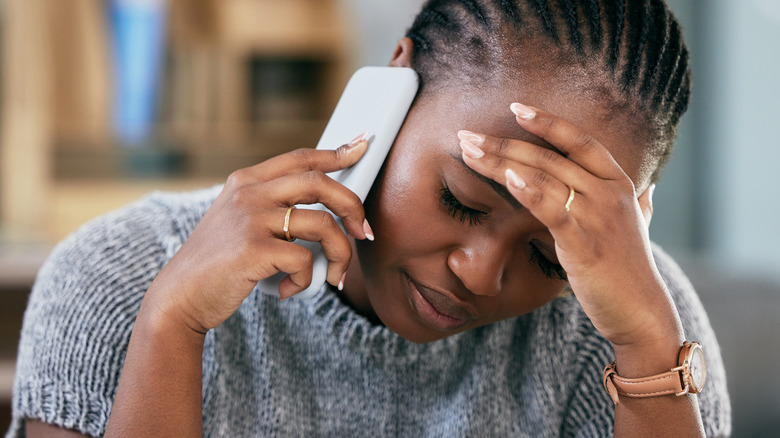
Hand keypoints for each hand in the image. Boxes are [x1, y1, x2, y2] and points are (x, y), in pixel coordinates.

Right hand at [145, 134, 372, 333]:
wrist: (179, 297)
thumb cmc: (219, 264)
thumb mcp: (240, 222)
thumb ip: (273, 208)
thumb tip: (328, 211)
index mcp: (246, 181)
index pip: (301, 158)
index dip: (336, 152)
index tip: (362, 146)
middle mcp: (249, 193)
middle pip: (320, 183)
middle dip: (353, 206)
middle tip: (363, 232)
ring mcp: (250, 219)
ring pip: (323, 225)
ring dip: (340, 255)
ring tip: (335, 277)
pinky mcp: (252, 249)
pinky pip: (304, 262)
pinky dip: (306, 281)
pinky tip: (288, 290)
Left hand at [457, 104, 681, 349]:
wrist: (641, 312)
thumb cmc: (631, 269)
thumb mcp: (641, 226)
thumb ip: (641, 201)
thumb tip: (651, 183)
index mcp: (619, 183)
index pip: (579, 140)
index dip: (547, 121)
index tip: (515, 107)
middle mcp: (609, 192)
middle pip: (549, 156)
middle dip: (504, 142)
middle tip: (466, 134)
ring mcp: (598, 215)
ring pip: (543, 176)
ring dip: (501, 161)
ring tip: (468, 151)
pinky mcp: (584, 242)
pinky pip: (552, 209)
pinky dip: (529, 191)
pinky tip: (508, 177)